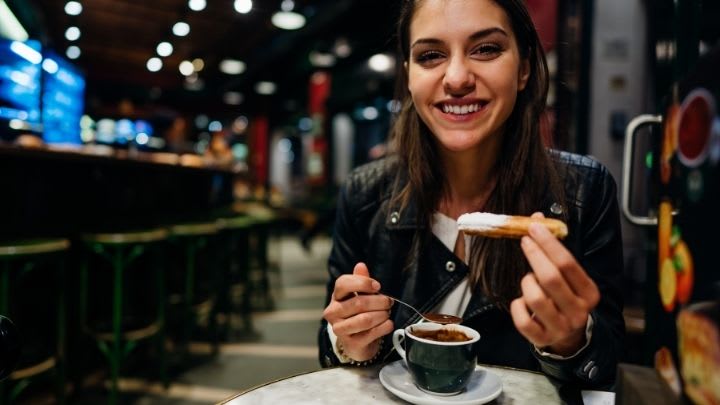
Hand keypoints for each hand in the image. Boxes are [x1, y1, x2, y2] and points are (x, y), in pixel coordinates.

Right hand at [323, 262, 393, 360]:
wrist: (358, 342)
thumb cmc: (359, 314)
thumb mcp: (360, 295)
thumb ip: (361, 281)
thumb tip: (360, 265)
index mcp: (336, 297)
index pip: (343, 284)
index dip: (363, 283)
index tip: (378, 286)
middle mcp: (333, 312)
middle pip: (358, 303)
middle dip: (379, 301)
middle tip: (389, 302)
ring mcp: (340, 329)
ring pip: (365, 319)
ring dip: (382, 315)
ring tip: (387, 313)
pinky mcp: (351, 343)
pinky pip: (371, 333)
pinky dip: (384, 327)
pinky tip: (388, 324)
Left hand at [510, 212, 599, 355]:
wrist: (570, 337)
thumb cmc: (565, 297)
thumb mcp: (568, 276)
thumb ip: (554, 250)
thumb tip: (536, 218)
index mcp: (589, 293)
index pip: (568, 264)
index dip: (549, 243)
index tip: (534, 227)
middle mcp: (578, 311)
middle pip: (551, 278)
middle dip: (534, 255)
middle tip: (524, 240)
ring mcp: (560, 327)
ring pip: (535, 298)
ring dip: (526, 282)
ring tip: (529, 280)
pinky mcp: (542, 339)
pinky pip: (522, 320)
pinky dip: (517, 306)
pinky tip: (521, 301)